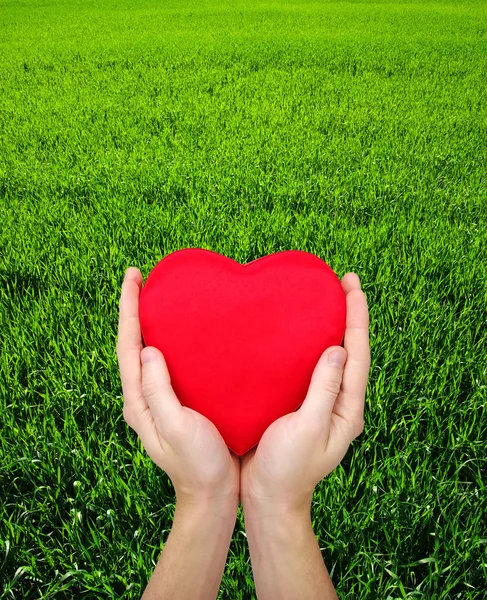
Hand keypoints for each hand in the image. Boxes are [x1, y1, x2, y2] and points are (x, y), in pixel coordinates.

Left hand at [116, 267, 239, 508]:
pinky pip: (167, 364)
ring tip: (160, 297)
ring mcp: (159, 400)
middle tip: (143, 279)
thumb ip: (158, 391)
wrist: (214, 493)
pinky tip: (185, 333)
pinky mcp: (177, 401)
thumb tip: (148, 349)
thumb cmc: (198, 464)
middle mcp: (143, 397)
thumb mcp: (177, 427)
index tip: (134, 278)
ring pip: (148, 352)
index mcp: (139, 401)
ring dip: (150, 322)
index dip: (129, 309)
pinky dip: (169, 340)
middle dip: (134, 310)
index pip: (128, 346)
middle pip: (133, 344)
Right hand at [240, 272, 370, 516]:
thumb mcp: (308, 430)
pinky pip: (308, 368)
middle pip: (349, 351)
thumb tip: (337, 349)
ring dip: (329, 327)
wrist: (267, 497)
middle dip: (348, 316)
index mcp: (347, 410)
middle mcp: (338, 403)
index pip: (358, 355)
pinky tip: (294, 333)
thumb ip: (323, 391)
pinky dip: (306, 345)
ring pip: (330, 357)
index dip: (357, 319)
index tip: (353, 287)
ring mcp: (319, 404)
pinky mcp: (298, 404)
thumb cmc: (287, 469)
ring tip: (322, 299)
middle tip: (341, 283)